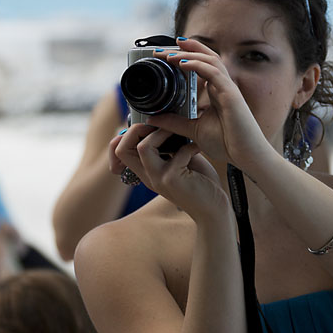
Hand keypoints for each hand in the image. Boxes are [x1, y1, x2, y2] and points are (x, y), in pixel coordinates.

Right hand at [109, 124, 228, 218]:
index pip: (119, 152)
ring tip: (179, 134)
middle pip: (121, 148)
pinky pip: (177, 153)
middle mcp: (149, 176)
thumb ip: (170, 146)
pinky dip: (190, 146)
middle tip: (159, 125)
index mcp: (148, 172)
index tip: (147, 127)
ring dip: (161, 133)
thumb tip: (166, 122)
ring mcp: (159, 179)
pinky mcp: (173, 180)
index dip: (125, 135)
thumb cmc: (202, 184)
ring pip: (143, 147)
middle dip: (136, 129)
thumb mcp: (181, 161)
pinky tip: (199, 149)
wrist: (214, 210)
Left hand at [146, 38, 272, 169]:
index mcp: (216, 92)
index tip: (165, 55)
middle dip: (185, 49)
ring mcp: (228, 88)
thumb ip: (174, 122)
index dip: (185, 56)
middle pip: (206, 57)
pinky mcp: (231, 94)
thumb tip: (154, 118)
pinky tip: (182, 63)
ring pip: (210, 60)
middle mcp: (223, 86)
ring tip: (168, 54)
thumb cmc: (228, 144)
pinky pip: (214, 73)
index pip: (201, 66)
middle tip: (160, 50)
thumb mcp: (193, 130)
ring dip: (189, 54)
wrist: (247, 156)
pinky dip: (198, 65)